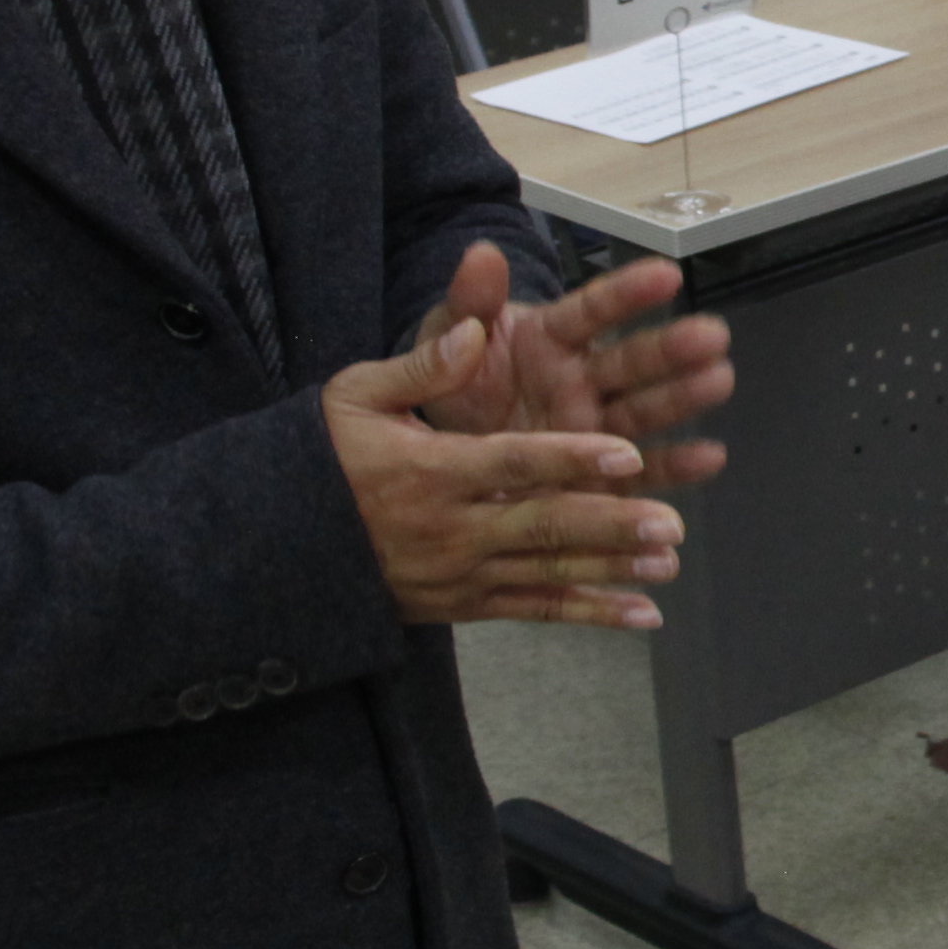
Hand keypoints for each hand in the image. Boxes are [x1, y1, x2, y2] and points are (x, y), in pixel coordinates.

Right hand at [327, 313, 684, 628]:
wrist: (278, 548)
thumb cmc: (326, 460)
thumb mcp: (354, 399)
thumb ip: (421, 369)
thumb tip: (475, 334)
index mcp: (430, 471)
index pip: (510, 462)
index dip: (569, 458)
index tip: (625, 450)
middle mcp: (451, 529)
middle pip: (541, 526)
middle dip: (609, 526)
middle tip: (669, 523)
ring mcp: (461, 574)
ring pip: (547, 573)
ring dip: (612, 571)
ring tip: (669, 563)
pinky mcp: (467, 605)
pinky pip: (535, 611)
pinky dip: (591, 614)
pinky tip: (644, 614)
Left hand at [411, 239, 730, 484]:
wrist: (446, 448)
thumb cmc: (455, 379)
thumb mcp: (445, 338)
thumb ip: (467, 304)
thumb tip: (481, 253)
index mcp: (549, 338)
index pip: (591, 311)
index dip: (627, 294)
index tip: (667, 275)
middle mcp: (583, 379)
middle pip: (629, 361)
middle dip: (671, 348)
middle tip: (714, 335)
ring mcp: (594, 428)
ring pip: (643, 411)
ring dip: (683, 396)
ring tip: (719, 380)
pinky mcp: (598, 475)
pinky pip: (639, 472)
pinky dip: (675, 467)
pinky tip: (711, 457)